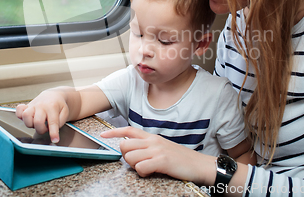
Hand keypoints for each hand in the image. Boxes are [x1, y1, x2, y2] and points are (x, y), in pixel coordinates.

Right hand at [16, 89, 69, 142]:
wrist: (52, 96)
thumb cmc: (58, 105)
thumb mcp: (65, 112)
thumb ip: (60, 122)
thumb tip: (53, 131)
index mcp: (52, 106)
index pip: (53, 122)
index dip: (53, 133)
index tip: (55, 140)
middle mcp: (41, 106)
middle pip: (37, 121)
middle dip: (41, 130)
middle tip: (46, 128)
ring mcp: (32, 105)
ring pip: (25, 116)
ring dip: (30, 124)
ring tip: (36, 123)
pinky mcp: (26, 107)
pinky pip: (18, 111)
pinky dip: (20, 116)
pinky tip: (28, 118)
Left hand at [100, 127, 216, 184]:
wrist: (199, 165)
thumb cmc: (181, 159)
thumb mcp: (163, 147)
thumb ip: (148, 146)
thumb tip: (133, 150)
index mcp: (152, 137)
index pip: (129, 130)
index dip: (114, 132)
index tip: (103, 135)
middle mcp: (153, 141)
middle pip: (125, 145)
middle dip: (126, 156)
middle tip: (137, 163)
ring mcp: (157, 150)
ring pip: (130, 156)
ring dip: (134, 166)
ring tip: (147, 168)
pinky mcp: (161, 161)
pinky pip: (140, 167)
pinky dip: (142, 172)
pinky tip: (151, 172)